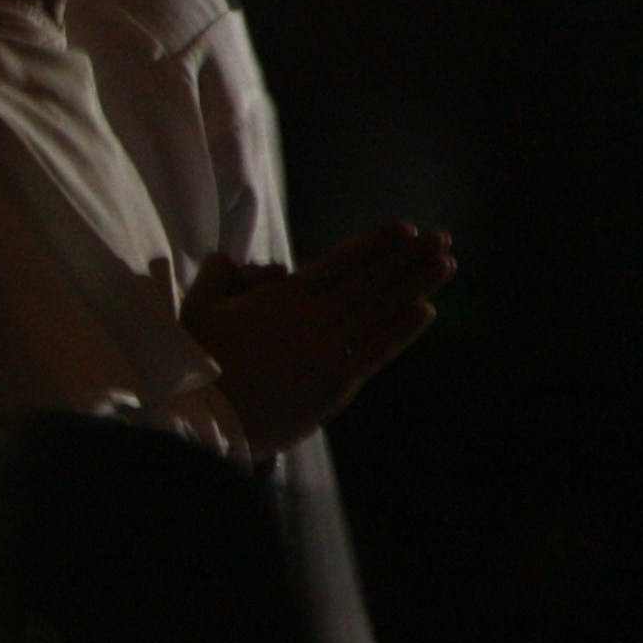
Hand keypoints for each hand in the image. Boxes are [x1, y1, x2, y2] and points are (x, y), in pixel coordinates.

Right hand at [183, 223, 454, 452]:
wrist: (206, 415)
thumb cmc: (196, 359)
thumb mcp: (198, 306)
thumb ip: (221, 274)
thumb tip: (242, 261)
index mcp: (283, 296)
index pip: (341, 261)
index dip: (375, 243)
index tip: (405, 227)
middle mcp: (314, 318)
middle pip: (371, 281)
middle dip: (408, 257)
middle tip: (440, 237)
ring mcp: (329, 350)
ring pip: (381, 310)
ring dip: (416, 285)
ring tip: (446, 264)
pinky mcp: (336, 383)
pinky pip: (378, 350)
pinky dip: (403, 330)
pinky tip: (425, 311)